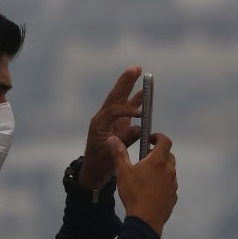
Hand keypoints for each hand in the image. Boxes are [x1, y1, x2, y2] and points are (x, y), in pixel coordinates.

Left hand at [79, 65, 143, 188]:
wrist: (95, 170)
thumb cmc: (100, 163)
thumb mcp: (111, 154)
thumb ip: (125, 140)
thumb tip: (140, 129)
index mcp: (98, 124)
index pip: (113, 111)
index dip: (127, 110)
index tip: (140, 114)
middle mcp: (103, 118)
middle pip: (115, 96)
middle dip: (125, 82)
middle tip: (135, 68)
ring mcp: (110, 119)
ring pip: (120, 98)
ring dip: (129, 85)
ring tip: (138, 70)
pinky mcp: (117, 122)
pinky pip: (126, 108)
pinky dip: (135, 100)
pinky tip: (143, 92)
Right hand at [107, 133, 177, 237]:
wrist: (145, 220)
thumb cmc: (134, 194)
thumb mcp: (123, 172)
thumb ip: (119, 153)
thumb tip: (112, 139)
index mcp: (158, 161)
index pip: (165, 140)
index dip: (158, 137)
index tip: (150, 139)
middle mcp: (169, 170)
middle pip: (168, 155)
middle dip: (158, 153)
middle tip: (145, 158)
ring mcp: (173, 183)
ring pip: (169, 170)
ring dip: (161, 168)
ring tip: (146, 175)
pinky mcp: (173, 195)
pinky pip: (170, 184)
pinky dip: (163, 182)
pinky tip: (151, 189)